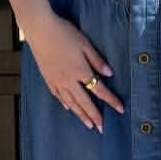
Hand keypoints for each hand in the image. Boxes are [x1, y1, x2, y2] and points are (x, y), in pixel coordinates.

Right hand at [26, 12, 123, 132]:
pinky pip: (58, 96)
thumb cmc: (64, 33)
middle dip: (95, 115)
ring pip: (71, 103)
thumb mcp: (85, 43)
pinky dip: (65, 104)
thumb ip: (97, 60)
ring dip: (81, 114)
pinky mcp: (48, 78)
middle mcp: (69, 81)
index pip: (99, 89)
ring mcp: (57, 81)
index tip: (120, 109)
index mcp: (80, 71)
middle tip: (102, 128)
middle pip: (84, 102)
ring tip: (88, 124)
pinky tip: (68, 108)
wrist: (40, 31)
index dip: (110, 100)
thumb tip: (109, 74)